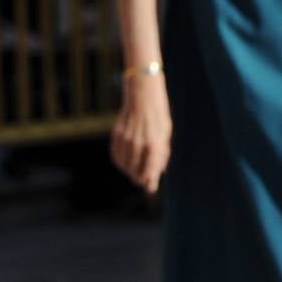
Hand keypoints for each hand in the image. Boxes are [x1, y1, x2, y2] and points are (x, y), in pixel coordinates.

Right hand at [110, 74, 171, 193]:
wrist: (142, 93)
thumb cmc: (158, 113)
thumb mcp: (165, 133)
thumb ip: (161, 153)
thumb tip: (159, 171)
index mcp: (154, 144)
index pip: (150, 171)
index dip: (149, 182)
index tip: (150, 188)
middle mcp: (138, 144)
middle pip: (135, 171)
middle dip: (139, 179)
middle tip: (143, 182)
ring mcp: (126, 139)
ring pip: (123, 165)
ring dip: (129, 171)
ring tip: (134, 172)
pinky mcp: (117, 133)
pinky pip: (115, 154)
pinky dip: (119, 161)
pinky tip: (124, 161)